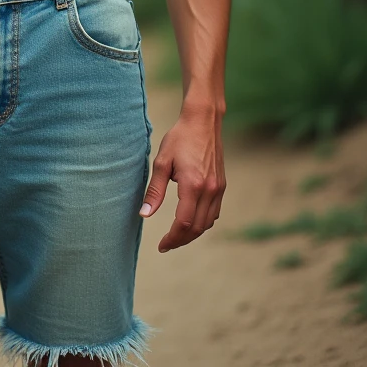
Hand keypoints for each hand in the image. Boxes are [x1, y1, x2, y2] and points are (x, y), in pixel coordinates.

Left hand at [140, 102, 225, 251]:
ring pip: (208, 222)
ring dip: (193, 233)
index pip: (184, 223)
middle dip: (181, 240)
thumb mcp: (162, 162)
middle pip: (198, 228)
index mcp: (193, 186)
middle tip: (166, 244)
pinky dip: (203, 222)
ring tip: (176, 235)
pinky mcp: (222, 185)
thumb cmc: (180, 138)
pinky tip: (191, 220)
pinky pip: (214, 212)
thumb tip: (144, 215)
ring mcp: (218, 188)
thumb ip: (154, 191)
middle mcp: (210, 190)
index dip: (172, 238)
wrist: (203, 121)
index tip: (161, 245)